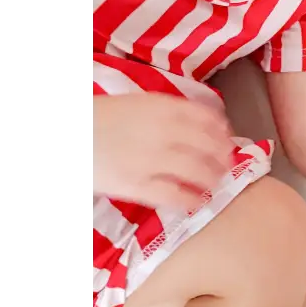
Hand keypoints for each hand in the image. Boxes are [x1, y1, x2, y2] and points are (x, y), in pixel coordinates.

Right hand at [93, 93, 233, 210]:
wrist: (76, 136)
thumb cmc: (103, 118)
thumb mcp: (138, 103)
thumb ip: (168, 110)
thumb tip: (202, 121)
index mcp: (162, 107)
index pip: (206, 118)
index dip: (221, 130)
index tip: (228, 137)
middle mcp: (163, 131)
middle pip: (207, 145)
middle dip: (222, 156)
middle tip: (228, 164)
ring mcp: (151, 159)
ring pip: (196, 170)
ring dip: (213, 178)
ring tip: (218, 183)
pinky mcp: (136, 185)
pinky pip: (172, 195)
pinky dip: (190, 200)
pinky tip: (198, 203)